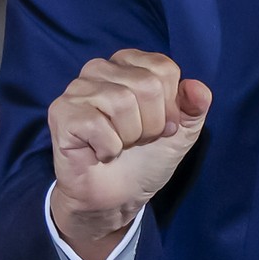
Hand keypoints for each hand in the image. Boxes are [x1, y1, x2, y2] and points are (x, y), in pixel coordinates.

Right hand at [48, 49, 211, 252]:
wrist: (118, 196)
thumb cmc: (147, 157)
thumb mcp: (183, 131)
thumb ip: (195, 106)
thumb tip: (196, 88)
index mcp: (131, 63)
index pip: (164, 69)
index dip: (170, 107)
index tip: (162, 127)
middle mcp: (101, 68)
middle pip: (146, 84)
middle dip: (151, 124)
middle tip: (138, 140)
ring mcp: (78, 88)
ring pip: (121, 101)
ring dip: (129, 136)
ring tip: (120, 145)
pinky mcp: (61, 112)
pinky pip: (96, 124)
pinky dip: (108, 148)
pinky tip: (100, 153)